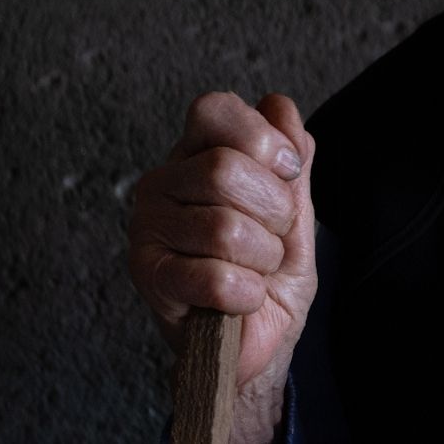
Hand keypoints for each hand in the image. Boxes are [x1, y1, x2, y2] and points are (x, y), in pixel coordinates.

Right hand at [128, 92, 317, 440]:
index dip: (263, 140)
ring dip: (263, 258)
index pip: (214, 109)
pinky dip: (246, 292)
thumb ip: (292, 158)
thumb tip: (278, 105)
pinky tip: (241, 297)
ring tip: (256, 269)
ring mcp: (147, 229)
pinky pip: (214, 277)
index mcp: (197, 152)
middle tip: (273, 237)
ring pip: (224, 227)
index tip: (288, 173)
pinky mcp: (147, 277)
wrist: (262, 338)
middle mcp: (162, 182)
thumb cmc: (273, 269)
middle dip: (274, 211)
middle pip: (225, 169)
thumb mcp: (296, 208)